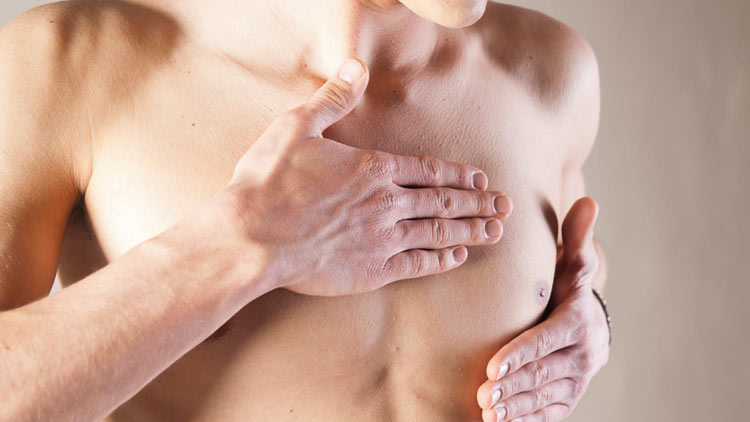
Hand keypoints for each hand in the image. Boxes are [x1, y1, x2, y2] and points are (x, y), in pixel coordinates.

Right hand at [222, 59, 512, 295]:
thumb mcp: (296, 127)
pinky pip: (416, 264)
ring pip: (438, 232)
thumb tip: (356, 65)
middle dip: (478, 202)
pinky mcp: (370, 269)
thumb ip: (333, 98)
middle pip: (443, 201)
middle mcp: (386, 203)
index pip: (428, 170)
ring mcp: (381, 238)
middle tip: (505, 205)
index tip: (481, 178)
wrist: (250, 238)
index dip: (458, 175)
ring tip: (496, 230)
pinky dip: (440, 259)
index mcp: (373, 168)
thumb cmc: (268, 183)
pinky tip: (457, 256)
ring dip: (470, 230)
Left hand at [476, 198, 608, 421]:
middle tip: (483, 395)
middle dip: (513, 385)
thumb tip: (589, 200)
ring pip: (545, 396)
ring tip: (486, 412)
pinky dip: (527, 421)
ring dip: (516, 407)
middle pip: (544, 373)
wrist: (590, 325)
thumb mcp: (574, 263)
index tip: (493, 366)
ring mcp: (577, 380)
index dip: (522, 354)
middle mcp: (582, 354)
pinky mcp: (570, 398)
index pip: (549, 340)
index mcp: (578, 321)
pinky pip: (550, 413)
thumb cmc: (570, 289)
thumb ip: (577, 237)